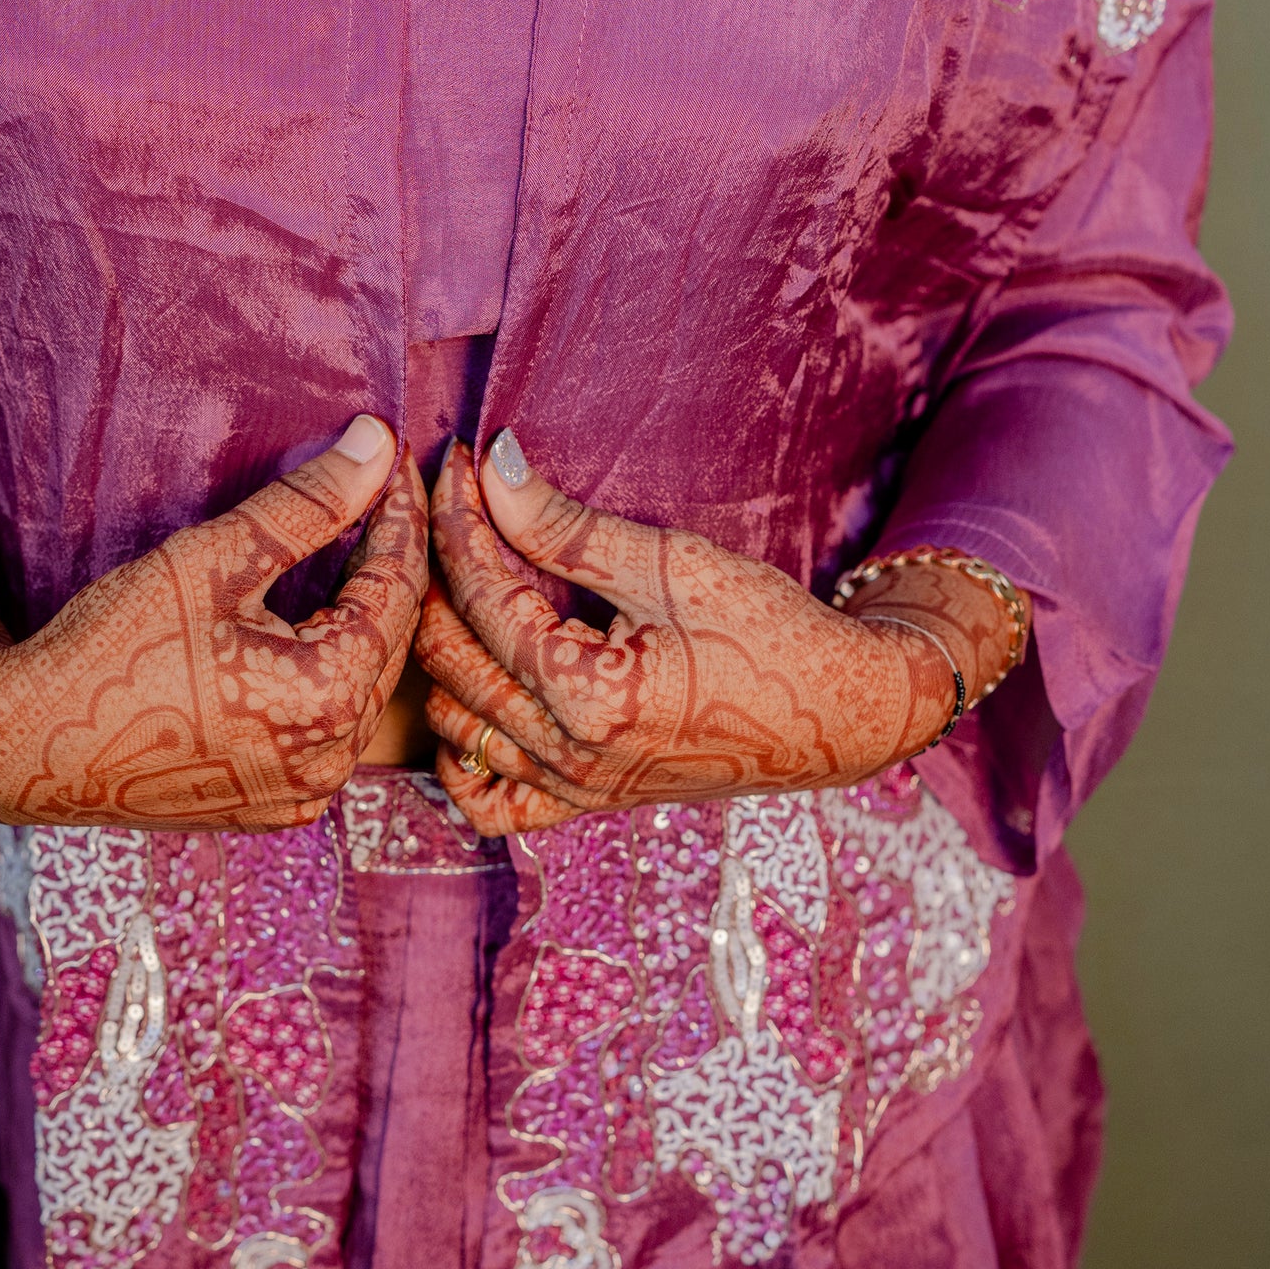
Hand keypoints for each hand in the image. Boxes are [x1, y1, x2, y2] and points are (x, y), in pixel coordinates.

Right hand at [0, 417, 427, 830]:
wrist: (28, 743)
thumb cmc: (111, 648)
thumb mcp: (215, 559)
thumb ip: (307, 503)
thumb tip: (376, 445)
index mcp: (330, 694)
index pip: (396, 584)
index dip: (399, 514)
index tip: (397, 458)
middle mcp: (334, 759)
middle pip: (388, 638)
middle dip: (385, 562)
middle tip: (379, 494)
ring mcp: (305, 792)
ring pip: (363, 686)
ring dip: (360, 619)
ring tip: (349, 549)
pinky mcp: (276, 806)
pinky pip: (329, 729)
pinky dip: (329, 673)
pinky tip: (309, 626)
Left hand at [416, 435, 986, 834]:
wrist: (836, 713)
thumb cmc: (768, 632)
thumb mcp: (667, 562)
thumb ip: (565, 524)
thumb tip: (490, 467)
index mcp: (588, 694)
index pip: (484, 595)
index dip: (459, 520)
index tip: (453, 464)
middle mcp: (568, 755)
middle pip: (450, 658)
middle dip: (433, 574)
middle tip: (443, 512)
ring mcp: (573, 789)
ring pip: (452, 726)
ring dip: (437, 654)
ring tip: (452, 587)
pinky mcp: (586, 804)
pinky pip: (491, 802)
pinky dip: (462, 755)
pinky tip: (473, 698)